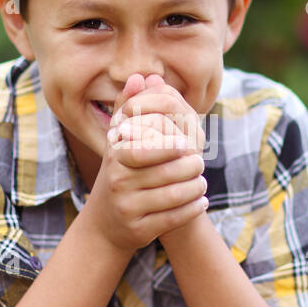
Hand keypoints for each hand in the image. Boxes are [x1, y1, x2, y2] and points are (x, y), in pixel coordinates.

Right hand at [81, 74, 208, 253]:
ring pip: (173, 196)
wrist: (106, 223)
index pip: (145, 149)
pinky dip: (192, 209)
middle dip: (189, 167)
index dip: (167, 146)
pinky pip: (174, 218)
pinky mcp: (139, 230)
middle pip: (166, 172)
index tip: (186, 143)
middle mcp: (118, 183)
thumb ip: (129, 107)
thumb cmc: (120, 172)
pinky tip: (201, 201)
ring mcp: (128, 208)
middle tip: (200, 162)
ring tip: (201, 181)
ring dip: (195, 187)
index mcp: (115, 158)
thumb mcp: (119, 141)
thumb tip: (141, 76)